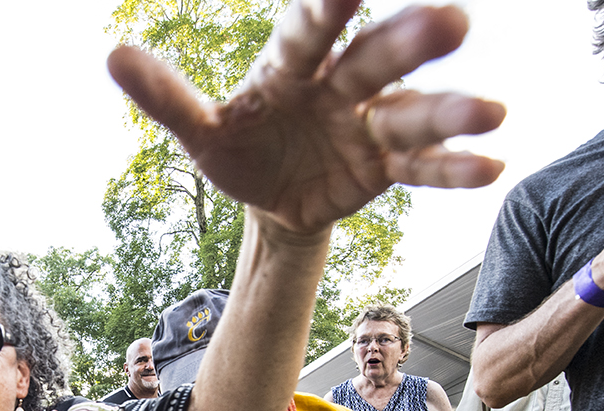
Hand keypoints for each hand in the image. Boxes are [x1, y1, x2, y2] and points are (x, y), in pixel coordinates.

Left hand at [107, 1, 506, 234]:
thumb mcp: (201, 132)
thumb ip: (166, 97)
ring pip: (410, 112)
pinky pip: (421, 167)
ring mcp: (368, 125)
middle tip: (450, 21)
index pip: (308, 32)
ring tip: (489, 112)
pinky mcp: (385, 167)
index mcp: (289, 68)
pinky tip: (490, 164)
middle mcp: (338, 86)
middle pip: (373, 60)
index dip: (325, 9)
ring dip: (449, 111)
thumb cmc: (240, 149)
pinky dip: (452, 168)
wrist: (272, 200)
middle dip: (408, 43)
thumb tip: (113, 54)